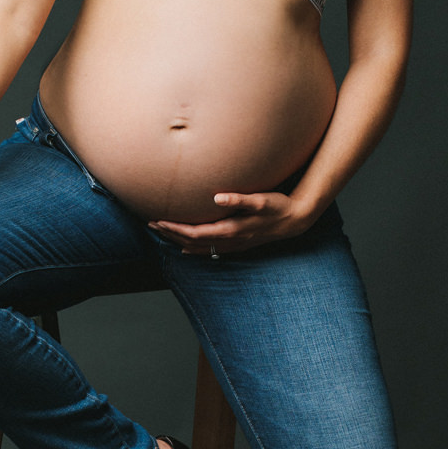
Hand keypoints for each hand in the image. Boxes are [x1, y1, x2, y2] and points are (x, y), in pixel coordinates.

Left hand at [148, 191, 315, 255]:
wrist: (295, 220)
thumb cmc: (278, 206)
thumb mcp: (260, 199)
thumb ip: (238, 199)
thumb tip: (218, 197)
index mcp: (231, 229)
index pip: (195, 233)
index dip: (175, 229)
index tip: (159, 221)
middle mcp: (230, 240)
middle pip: (193, 242)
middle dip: (171, 234)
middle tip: (152, 225)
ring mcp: (234, 244)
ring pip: (200, 248)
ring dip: (179, 242)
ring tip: (162, 234)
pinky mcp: (238, 243)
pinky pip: (211, 250)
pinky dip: (195, 250)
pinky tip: (186, 249)